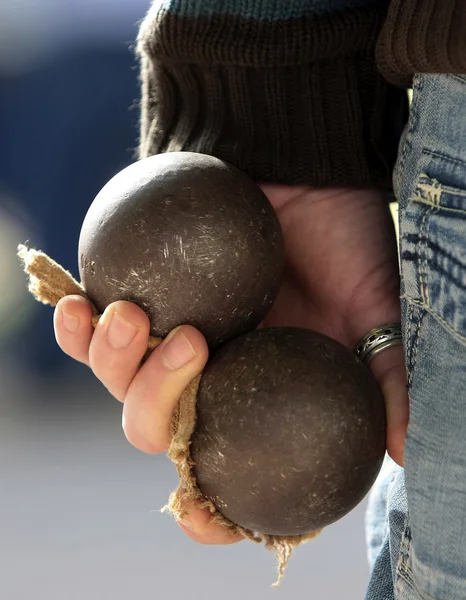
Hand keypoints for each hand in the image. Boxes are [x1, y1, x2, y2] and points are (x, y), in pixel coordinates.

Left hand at [54, 184, 407, 546]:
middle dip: (156, 404)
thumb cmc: (343, 236)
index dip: (210, 508)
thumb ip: (385, 375)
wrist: (305, 165)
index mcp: (256, 396)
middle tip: (191, 344)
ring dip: (109, 359)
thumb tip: (405, 452)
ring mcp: (169, 335)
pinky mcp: (141, 290)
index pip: (226, 469)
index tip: (199, 514)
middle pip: (158, 426)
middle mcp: (208, 376)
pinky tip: (78, 303)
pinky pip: (92, 319)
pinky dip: (76, 320)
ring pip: (116, 378)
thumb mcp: (376, 306)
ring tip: (130, 315)